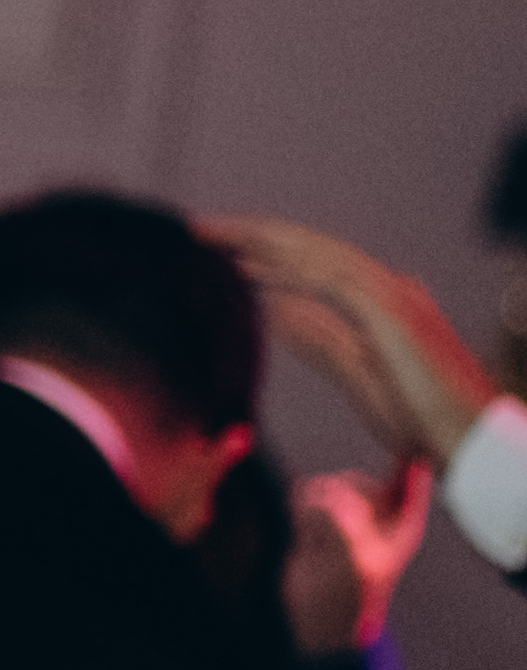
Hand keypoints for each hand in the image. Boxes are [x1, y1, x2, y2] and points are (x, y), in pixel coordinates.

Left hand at [208, 216, 503, 466]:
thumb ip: (319, 341)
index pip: (313, 260)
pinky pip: (328, 281)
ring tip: (208, 236)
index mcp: (383, 298)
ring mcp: (392, 295)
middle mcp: (388, 286)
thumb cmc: (424, 418)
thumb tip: (274, 314)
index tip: (217, 247)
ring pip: (313, 253)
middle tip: (196, 229)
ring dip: (256, 241)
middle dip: (249, 234)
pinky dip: (285, 271)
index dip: (264, 249)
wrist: (474, 440)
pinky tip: (246, 267)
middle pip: (307, 246)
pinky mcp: (391, 313)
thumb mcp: (357, 374)